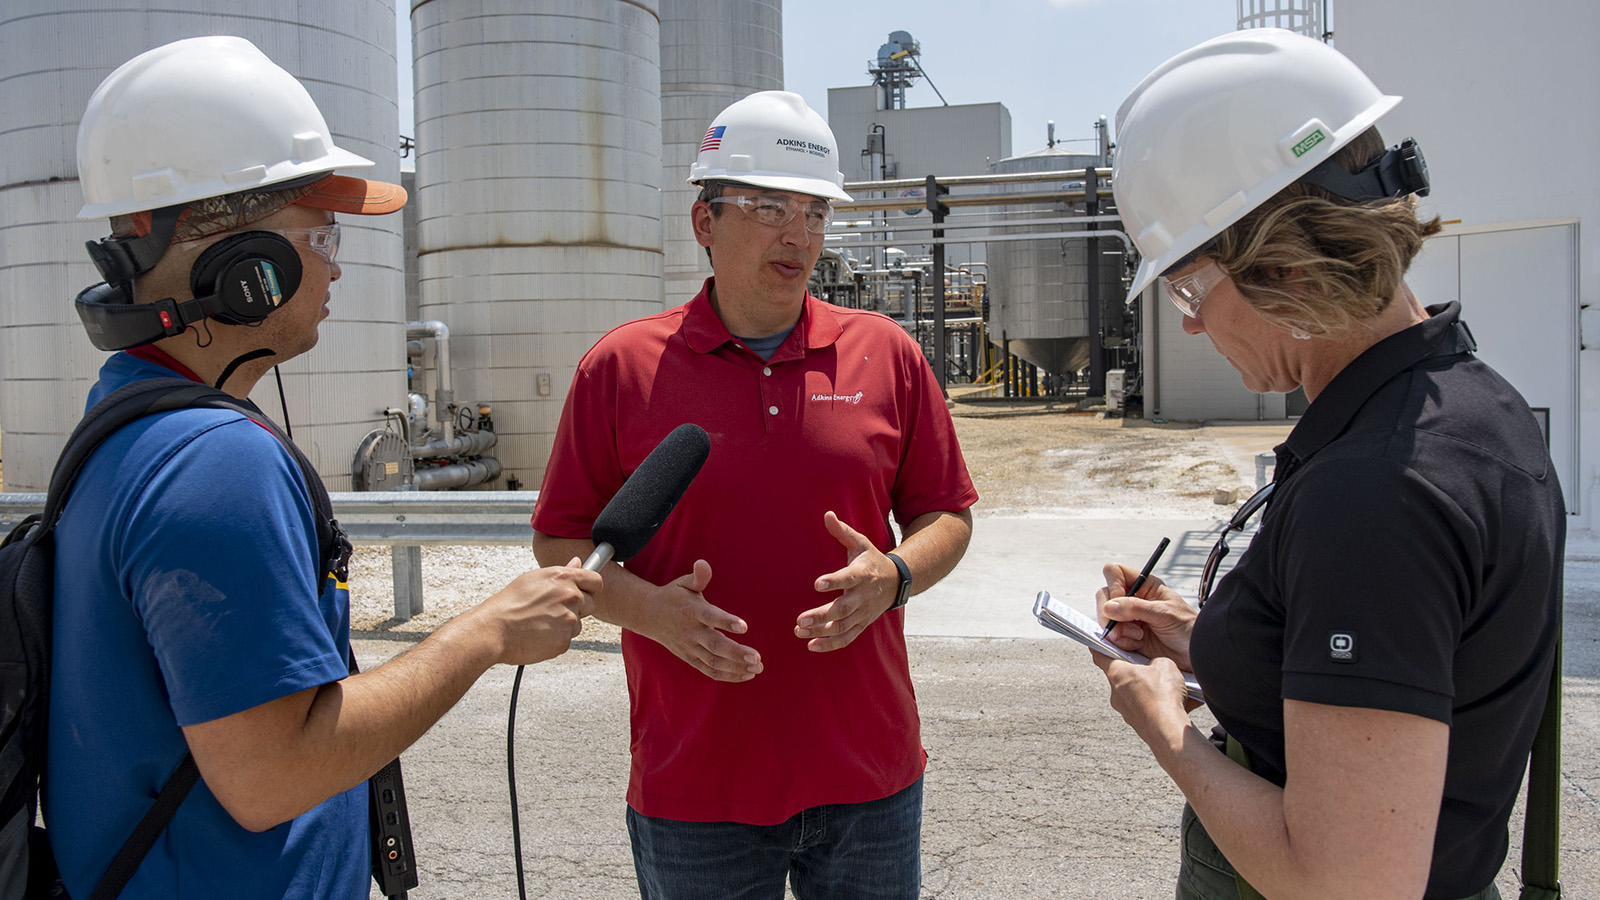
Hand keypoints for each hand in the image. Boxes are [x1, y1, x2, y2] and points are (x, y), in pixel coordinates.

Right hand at [480, 558, 600, 664]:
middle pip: (591, 604)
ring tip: (541, 622)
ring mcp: (569, 620)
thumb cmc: (509, 604)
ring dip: (565, 625)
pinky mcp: (564, 641)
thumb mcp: (534, 578)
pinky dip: (556, 639)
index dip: (591, 587)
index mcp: (564, 578)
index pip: (596, 581)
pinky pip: (567, 639)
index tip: (585, 592)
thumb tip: (577, 563)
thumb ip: (562, 571)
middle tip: (553, 610)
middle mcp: (570, 597)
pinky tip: (539, 634)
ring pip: (578, 623)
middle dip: (577, 608)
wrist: (494, 629)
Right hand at [641, 560, 763, 681]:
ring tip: (757, 668)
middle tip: (757, 658)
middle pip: (714, 645)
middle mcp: (691, 632)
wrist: (649, 616)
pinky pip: (709, 670)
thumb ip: (698, 577)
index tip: (744, 626)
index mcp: (691, 611)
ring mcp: (690, 648)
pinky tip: (746, 675)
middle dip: (736, 653)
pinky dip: (727, 675)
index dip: (726, 622)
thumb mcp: (683, 583)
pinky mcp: (690, 658)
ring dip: (736, 668)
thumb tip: (703, 563)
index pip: (710, 617)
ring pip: (713, 662)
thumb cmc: (674, 596)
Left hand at [796, 511, 896, 651]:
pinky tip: (811, 645)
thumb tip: (827, 514)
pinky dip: (830, 644)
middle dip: (821, 615)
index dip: (834, 581)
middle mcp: (863, 596)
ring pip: (842, 626)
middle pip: (843, 609)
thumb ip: (842, 531)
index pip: (848, 578)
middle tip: (800, 619)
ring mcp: (863, 613)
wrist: (896, 582)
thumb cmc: (872, 560)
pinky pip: (847, 637)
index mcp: (863, 574)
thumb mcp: (861, 543)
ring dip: (821, 631)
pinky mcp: (862, 624)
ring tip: (799, 630)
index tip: (817, 584)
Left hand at [1091, 653, 1196, 746]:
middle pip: (1119, 675)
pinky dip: (1152, 703)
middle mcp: (1116, 692)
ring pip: (1131, 692)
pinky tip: (1168, 702)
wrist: (1169, 731)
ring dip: (1145, 688)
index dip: (1102, 646)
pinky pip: (1142, 707)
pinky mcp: (1135, 722)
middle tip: (1149, 666)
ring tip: (1165, 687)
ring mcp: (1124, 709)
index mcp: (1117, 673)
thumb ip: (1156, 660)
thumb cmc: (1164, 697)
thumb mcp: (1165, 665)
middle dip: (1133, 669)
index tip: (1102, 642)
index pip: (1100, 655)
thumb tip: (1157, 666)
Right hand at [1095, 563, 1196, 670]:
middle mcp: (1134, 599)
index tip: (1119, 602)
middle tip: (1123, 626)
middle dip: (1110, 613)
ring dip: (1117, 631)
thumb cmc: (1189, 629)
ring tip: (1137, 637)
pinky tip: (1136, 645)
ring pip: (1105, 618)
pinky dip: (1120, 643)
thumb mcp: (1164, 614)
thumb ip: (1136, 608)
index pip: (1115, 573)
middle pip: (1105, 596)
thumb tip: (1109, 607)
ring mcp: (1128, 618)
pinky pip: (1111, 637)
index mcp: (1145, 586)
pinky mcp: (1127, 637)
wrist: (1196, 654)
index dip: (1114, 585)